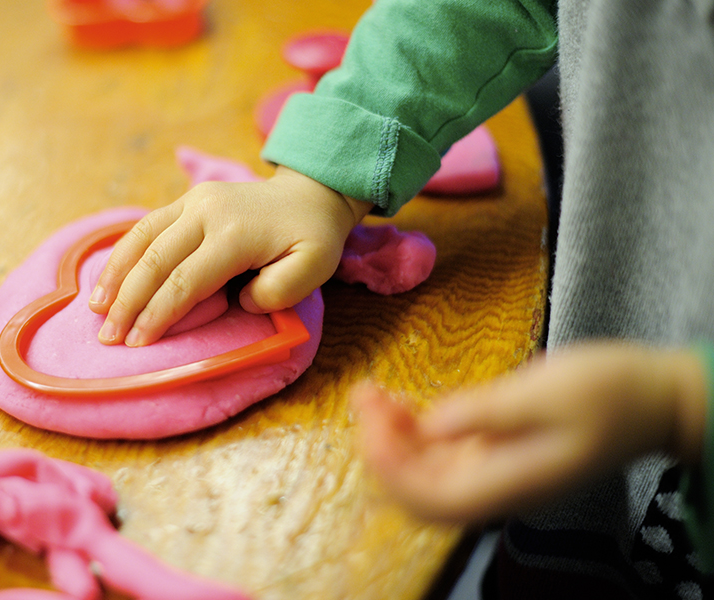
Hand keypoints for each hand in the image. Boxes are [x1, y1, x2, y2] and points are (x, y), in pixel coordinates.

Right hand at [89, 166, 370, 345]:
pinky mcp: (187, 200)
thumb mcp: (315, 267)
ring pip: (142, 238)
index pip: (185, 280)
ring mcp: (194, 201)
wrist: (310, 195)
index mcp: (235, 233)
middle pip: (155, 261)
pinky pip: (146, 226)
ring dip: (116, 275)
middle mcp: (206, 211)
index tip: (138, 344)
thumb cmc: (311, 238)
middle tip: (107, 338)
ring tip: (96, 309)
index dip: (158, 314)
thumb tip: (239, 300)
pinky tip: (109, 278)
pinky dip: (123, 253)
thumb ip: (280, 290)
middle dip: (127, 302)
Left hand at [352, 343, 708, 523]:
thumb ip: (486, 413)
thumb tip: (430, 425)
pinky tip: (400, 403)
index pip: (430, 498)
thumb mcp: (546, 394)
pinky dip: (414, 431)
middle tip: (364, 396)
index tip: (371, 418)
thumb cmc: (609, 392)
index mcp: (508, 483)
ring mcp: (493, 471)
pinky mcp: (494, 451)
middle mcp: (494, 487)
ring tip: (372, 393)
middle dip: (381, 450)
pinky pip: (442, 453)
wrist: (652, 399)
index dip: (390, 467)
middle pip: (418, 492)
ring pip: (425, 471)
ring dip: (391, 438)